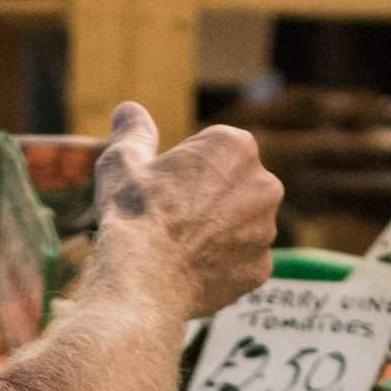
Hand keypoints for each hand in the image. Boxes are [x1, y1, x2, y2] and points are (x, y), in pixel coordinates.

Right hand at [88, 104, 279, 307]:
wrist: (144, 280)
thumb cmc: (134, 214)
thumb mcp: (123, 162)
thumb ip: (133, 133)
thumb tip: (128, 110)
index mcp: (236, 146)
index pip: (213, 151)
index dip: (184, 169)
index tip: (164, 187)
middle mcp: (265, 184)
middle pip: (233, 186)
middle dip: (209, 198)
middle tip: (171, 218)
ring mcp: (266, 229)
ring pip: (240, 225)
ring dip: (218, 231)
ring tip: (180, 247)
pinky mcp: (261, 268)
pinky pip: (241, 261)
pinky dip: (221, 265)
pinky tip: (191, 270)